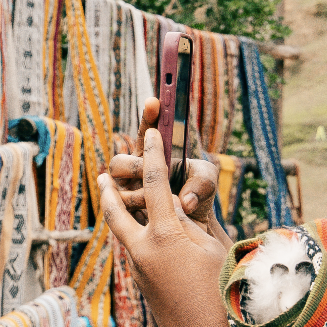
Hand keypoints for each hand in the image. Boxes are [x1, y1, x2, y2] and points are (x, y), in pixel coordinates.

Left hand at [99, 125, 235, 326]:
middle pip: (116, 211)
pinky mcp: (142, 284)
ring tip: (117, 197)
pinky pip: (135, 251)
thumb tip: (171, 209)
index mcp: (164, 235)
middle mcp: (143, 250)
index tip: (150, 133)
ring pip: (123, 233)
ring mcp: (138, 269)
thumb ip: (188, 222)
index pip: (154, 183)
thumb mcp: (211, 247)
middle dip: (110, 190)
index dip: (152, 153)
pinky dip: (136, 237)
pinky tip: (145, 235)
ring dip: (120, 215)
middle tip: (103, 174)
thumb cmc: (221, 290)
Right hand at [108, 101, 209, 224]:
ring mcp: (126, 192)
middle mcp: (135, 170)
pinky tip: (153, 217)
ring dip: (141, 196)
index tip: (155, 102)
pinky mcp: (125, 214)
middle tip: (155, 174)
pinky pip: (122, 212)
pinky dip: (141, 213)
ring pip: (119, 189)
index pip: (147, 130)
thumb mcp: (206, 184)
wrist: (196, 224)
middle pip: (119, 163)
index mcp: (154, 152)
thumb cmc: (197, 195)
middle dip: (137, 168)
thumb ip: (201, 184)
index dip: (149, 116)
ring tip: (165, 204)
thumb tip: (187, 201)